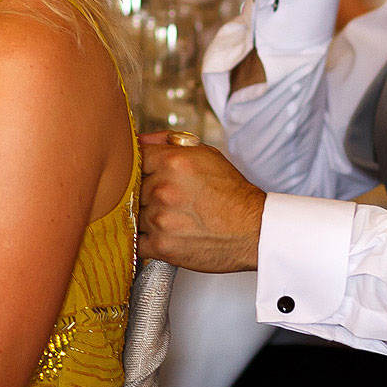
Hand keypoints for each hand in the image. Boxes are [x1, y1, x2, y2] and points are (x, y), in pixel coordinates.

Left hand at [137, 132, 265, 272]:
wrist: (253, 230)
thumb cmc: (233, 194)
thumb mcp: (207, 155)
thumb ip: (171, 143)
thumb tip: (142, 139)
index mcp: (173, 162)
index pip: (134, 157)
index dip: (143, 167)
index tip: (149, 175)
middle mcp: (163, 189)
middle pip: (133, 187)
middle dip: (147, 193)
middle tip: (169, 199)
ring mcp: (160, 219)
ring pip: (133, 214)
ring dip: (147, 216)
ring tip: (172, 217)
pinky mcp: (161, 246)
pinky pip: (136, 241)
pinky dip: (147, 239)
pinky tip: (164, 235)